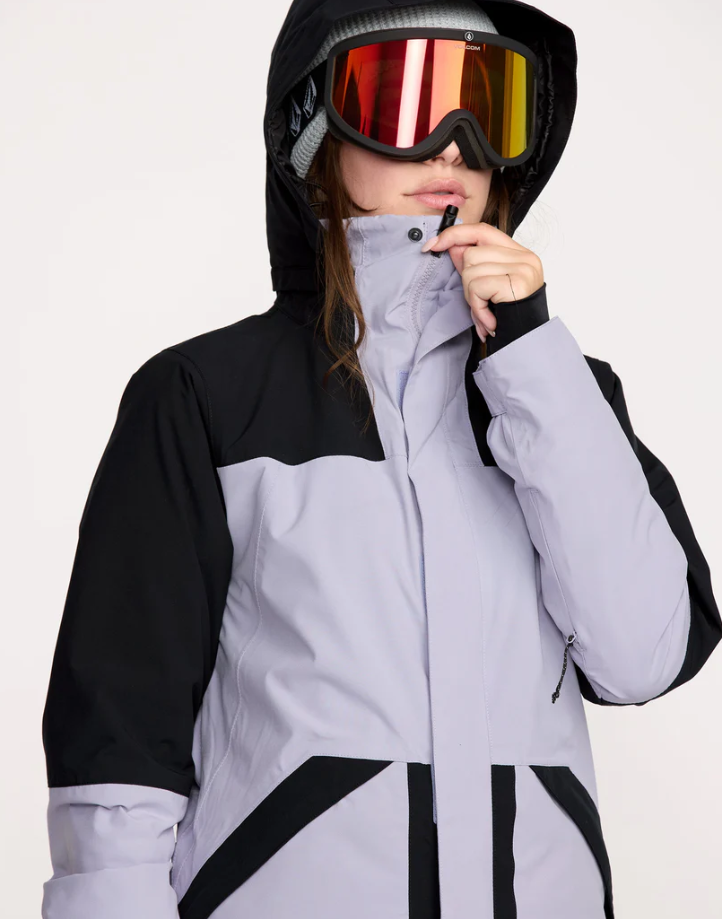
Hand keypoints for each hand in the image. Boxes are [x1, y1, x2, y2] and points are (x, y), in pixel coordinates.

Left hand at [421, 222, 544, 341]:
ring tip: (486, 313)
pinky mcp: (516, 282)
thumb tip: (451, 245)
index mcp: (519, 253)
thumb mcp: (485, 288)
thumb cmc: (506, 318)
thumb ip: (472, 265)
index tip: (432, 245)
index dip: (455, 235)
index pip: (482, 230)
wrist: (524, 344)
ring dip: (472, 297)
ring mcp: (523, 268)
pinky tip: (490, 320)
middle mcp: (525, 257)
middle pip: (472, 253)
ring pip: (471, 270)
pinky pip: (477, 286)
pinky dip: (477, 306)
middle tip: (481, 303)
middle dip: (466, 281)